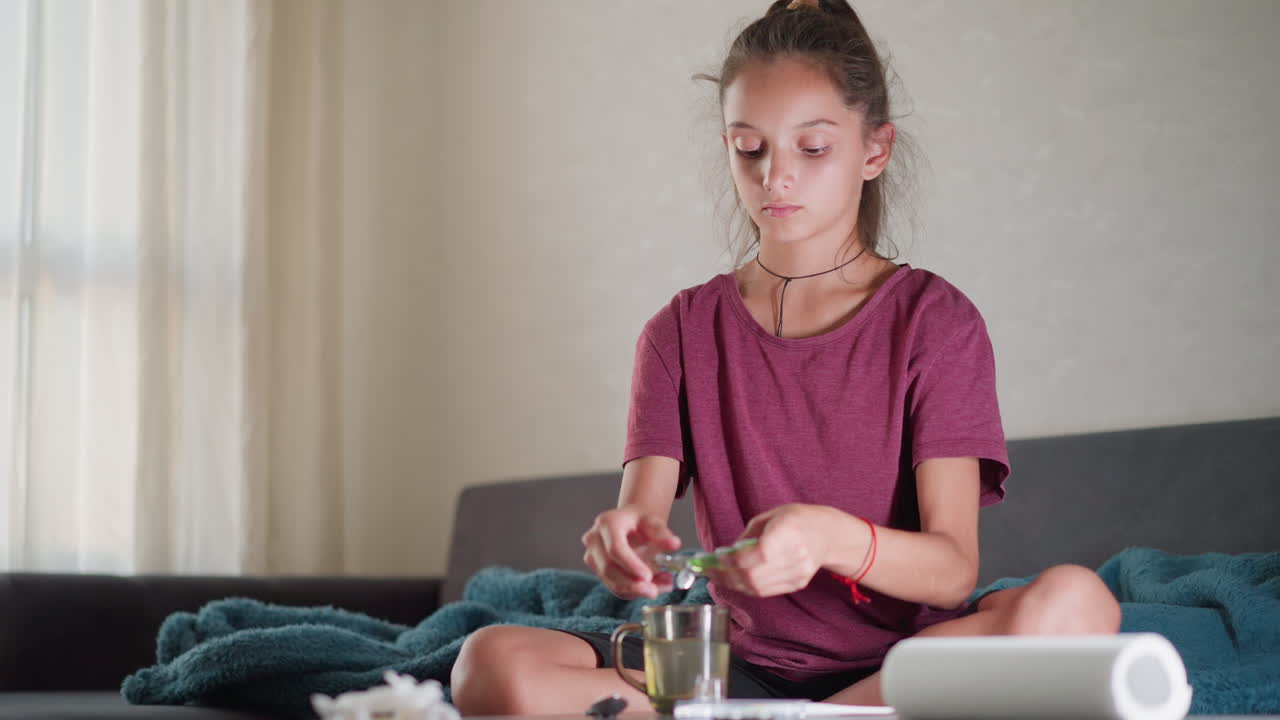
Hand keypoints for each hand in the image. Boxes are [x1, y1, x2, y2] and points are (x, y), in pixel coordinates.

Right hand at [582, 506, 681, 598]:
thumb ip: (663, 533)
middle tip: (654, 590)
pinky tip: (651, 587)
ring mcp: (592, 555)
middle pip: (608, 568)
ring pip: (610, 581)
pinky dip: (633, 591)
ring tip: (660, 587)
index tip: (647, 576)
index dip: (630, 564)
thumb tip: (674, 544)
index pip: (615, 548)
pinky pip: (614, 586)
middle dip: (632, 583)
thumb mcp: (654, 522)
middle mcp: (594, 539)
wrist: (629, 523)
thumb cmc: (640, 522)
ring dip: (635, 589)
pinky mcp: (596, 570)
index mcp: (607, 523)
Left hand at [706, 504, 832, 596]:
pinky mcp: (798, 584)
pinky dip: (747, 588)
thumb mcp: (770, 516)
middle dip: (726, 576)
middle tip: (709, 571)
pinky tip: (735, 581)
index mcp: (789, 531)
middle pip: (754, 575)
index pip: (757, 554)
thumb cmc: (796, 520)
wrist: (826, 534)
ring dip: (733, 584)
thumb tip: (726, 554)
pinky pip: (766, 591)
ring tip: (718, 577)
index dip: (732, 560)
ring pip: (758, 588)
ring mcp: (798, 572)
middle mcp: (796, 554)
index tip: (716, 558)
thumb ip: (748, 536)